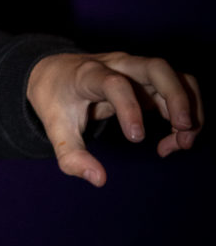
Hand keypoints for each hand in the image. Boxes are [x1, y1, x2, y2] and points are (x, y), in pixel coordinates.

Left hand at [27, 51, 202, 186]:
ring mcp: (137, 69)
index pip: (115, 83)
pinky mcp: (150, 80)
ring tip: (182, 143)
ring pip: (177, 76)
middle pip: (157, 67)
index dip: (129, 108)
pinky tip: (173, 141)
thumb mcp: (55, 127)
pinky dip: (187, 113)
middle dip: (177, 97)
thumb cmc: (56, 99)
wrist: (56, 72)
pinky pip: (180, 89)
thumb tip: (98, 179)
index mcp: (89, 74)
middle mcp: (118, 65)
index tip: (136, 139)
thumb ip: (72, 155)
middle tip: (183, 130)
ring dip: (190, 108)